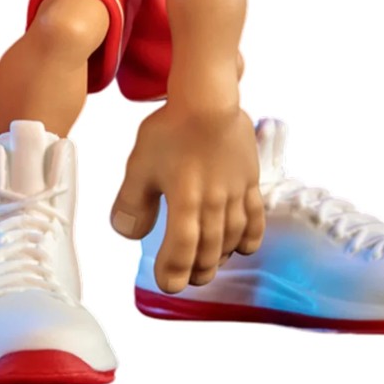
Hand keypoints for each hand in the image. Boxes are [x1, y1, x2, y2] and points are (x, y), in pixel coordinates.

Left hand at [111, 104, 264, 292]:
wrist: (208, 100)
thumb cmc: (171, 129)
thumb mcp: (139, 165)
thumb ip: (131, 203)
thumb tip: (127, 233)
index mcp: (184, 202)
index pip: (181, 249)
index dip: (174, 272)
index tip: (167, 282)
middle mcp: (213, 203)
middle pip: (208, 249)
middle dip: (196, 271)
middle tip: (187, 278)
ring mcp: (235, 194)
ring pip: (231, 238)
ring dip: (220, 258)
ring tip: (208, 266)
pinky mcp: (250, 181)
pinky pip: (255, 218)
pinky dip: (250, 238)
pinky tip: (242, 248)